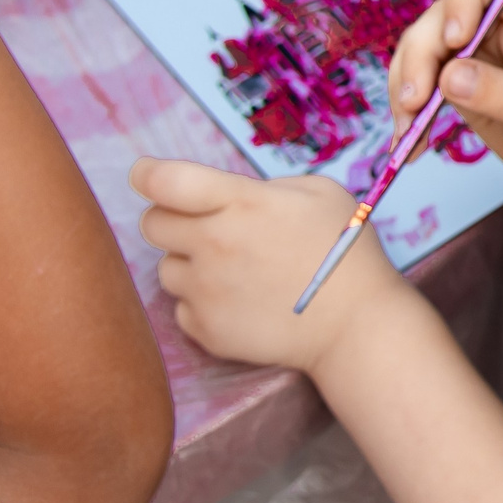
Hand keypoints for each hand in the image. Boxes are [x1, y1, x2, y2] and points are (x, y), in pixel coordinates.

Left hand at [136, 160, 407, 373]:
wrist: (355, 325)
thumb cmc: (345, 250)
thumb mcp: (319, 192)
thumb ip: (266, 187)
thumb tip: (233, 197)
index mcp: (239, 203)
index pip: (165, 181)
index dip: (146, 173)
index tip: (146, 174)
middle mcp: (212, 244)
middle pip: (151, 223)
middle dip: (171, 218)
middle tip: (204, 226)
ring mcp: (205, 291)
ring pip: (166, 268)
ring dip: (189, 264)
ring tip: (232, 271)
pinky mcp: (205, 330)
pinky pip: (182, 307)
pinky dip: (202, 303)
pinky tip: (239, 302)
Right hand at [386, 0, 502, 197]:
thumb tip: (449, 77)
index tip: (456, 39)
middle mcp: (500, 27)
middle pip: (444, 14)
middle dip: (422, 53)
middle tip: (416, 101)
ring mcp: (474, 53)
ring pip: (421, 45)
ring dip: (405, 82)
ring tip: (408, 128)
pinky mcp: (455, 81)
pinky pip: (418, 82)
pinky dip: (406, 109)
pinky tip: (410, 142)